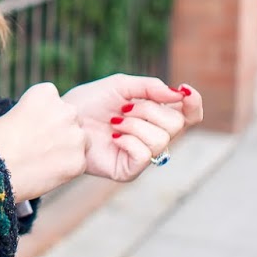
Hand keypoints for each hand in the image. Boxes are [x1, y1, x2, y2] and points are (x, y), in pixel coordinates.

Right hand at [0, 82, 87, 203]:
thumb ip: (32, 115)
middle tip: (41, 146)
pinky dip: (66, 169)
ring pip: (80, 141)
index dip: (44, 116)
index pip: (54, 100)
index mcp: (46, 93)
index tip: (32, 127)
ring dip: (68, 149)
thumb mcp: (10, 115)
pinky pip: (78, 163)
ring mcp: (75, 136)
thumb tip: (40, 125)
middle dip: (60, 130)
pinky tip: (46, 173)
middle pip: (71, 118)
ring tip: (43, 161)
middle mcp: (66, 110)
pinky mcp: (79, 161)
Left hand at [62, 74, 203, 181]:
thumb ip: (151, 88)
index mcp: (155, 117)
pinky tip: (113, 138)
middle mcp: (153, 137)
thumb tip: (179, 95)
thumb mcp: (121, 85)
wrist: (63, 119)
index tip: (185, 90)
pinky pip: (144, 155)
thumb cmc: (89, 103)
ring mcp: (142, 156)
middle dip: (148, 110)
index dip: (193, 104)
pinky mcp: (129, 171)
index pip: (189, 115)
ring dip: (134, 125)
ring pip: (160, 139)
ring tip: (115, 124)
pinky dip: (128, 141)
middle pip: (176, 124)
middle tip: (124, 110)